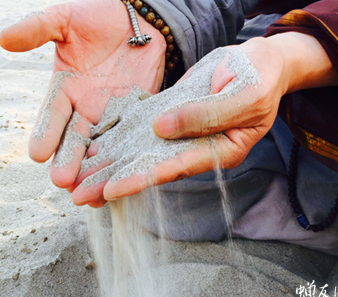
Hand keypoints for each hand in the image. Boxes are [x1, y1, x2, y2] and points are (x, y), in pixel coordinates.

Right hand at [0, 0, 165, 205]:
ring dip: (94, 171)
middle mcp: (85, 109)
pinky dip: (124, 162)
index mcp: (65, 90)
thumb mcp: (64, 19)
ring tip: (88, 194)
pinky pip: (130, 143)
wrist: (139, 19)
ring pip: (100, 149)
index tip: (37, 154)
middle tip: (61, 181)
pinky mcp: (138, 117)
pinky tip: (119, 184)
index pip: (52, 115)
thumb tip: (3, 38)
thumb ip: (37, 29)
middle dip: (68, 160)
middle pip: (74, 140)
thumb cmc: (98, 17)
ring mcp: (112, 116)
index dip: (45, 133)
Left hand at [79, 32, 337, 201]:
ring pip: (139, 151)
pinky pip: (140, 129)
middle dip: (114, 180)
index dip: (140, 179)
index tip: (110, 190)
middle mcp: (194, 147)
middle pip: (148, 167)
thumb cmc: (261, 77)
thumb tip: (162, 129)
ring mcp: (181, 133)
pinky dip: (117, 137)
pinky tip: (93, 144)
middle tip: (79, 195)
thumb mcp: (243, 94)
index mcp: (218, 151)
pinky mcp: (171, 115)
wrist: (261, 60)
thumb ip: (205, 114)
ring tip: (76, 176)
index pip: (172, 169)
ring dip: (109, 163)